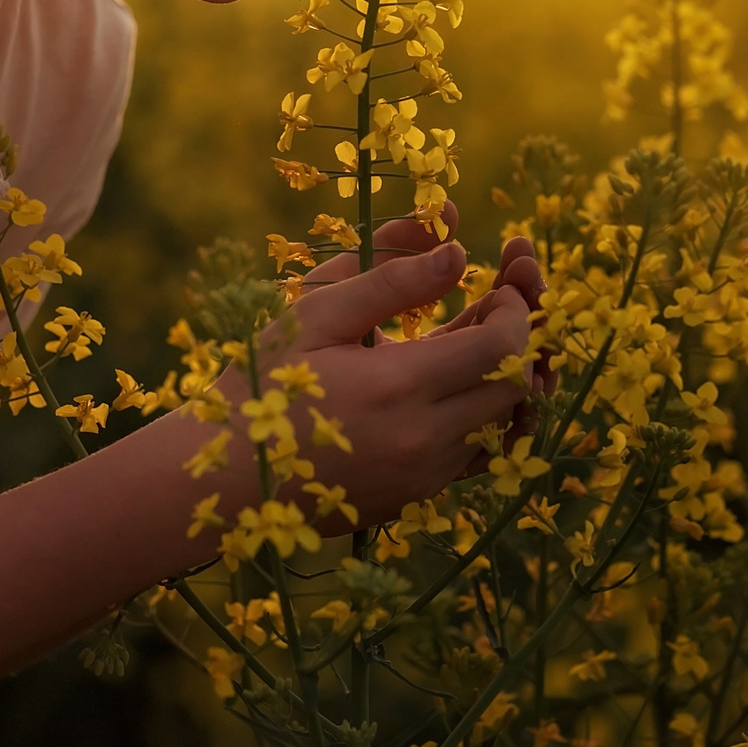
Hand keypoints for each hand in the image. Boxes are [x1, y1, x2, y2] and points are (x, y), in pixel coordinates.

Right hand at [233, 231, 534, 517]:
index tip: (501, 283)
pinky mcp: (418, 497)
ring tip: (479, 338)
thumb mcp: (316, 315)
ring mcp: (425, 477)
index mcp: (399, 387)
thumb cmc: (262, 384)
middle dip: (521, 341)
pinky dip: (486, 417)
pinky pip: (479, 456)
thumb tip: (458, 249)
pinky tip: (460, 384)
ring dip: (506, 379)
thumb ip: (390, 278)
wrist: (226, 479)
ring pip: (504, 426)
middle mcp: (424, 441)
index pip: (502, 347)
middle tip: (496, 305)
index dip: (516, 310)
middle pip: (515, 389)